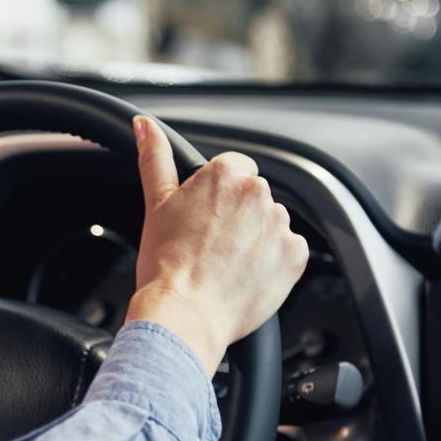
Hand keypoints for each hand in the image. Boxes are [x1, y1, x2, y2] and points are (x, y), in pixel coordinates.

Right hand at [125, 116, 308, 376]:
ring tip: (226, 265)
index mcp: (226, 174)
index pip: (234, 169)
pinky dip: (273, 263)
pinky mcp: (295, 256)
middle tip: (211, 246)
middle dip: (238, 217)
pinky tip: (246, 276)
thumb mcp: (156, 205)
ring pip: (271, 224)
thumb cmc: (166, 265)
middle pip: (254, 196)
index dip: (217, 196)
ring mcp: (280, 225)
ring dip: (256, 239)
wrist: (184, 315)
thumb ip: (155, 158)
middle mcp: (259, 193)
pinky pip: (288, 252)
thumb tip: (144, 126)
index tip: (204, 219)